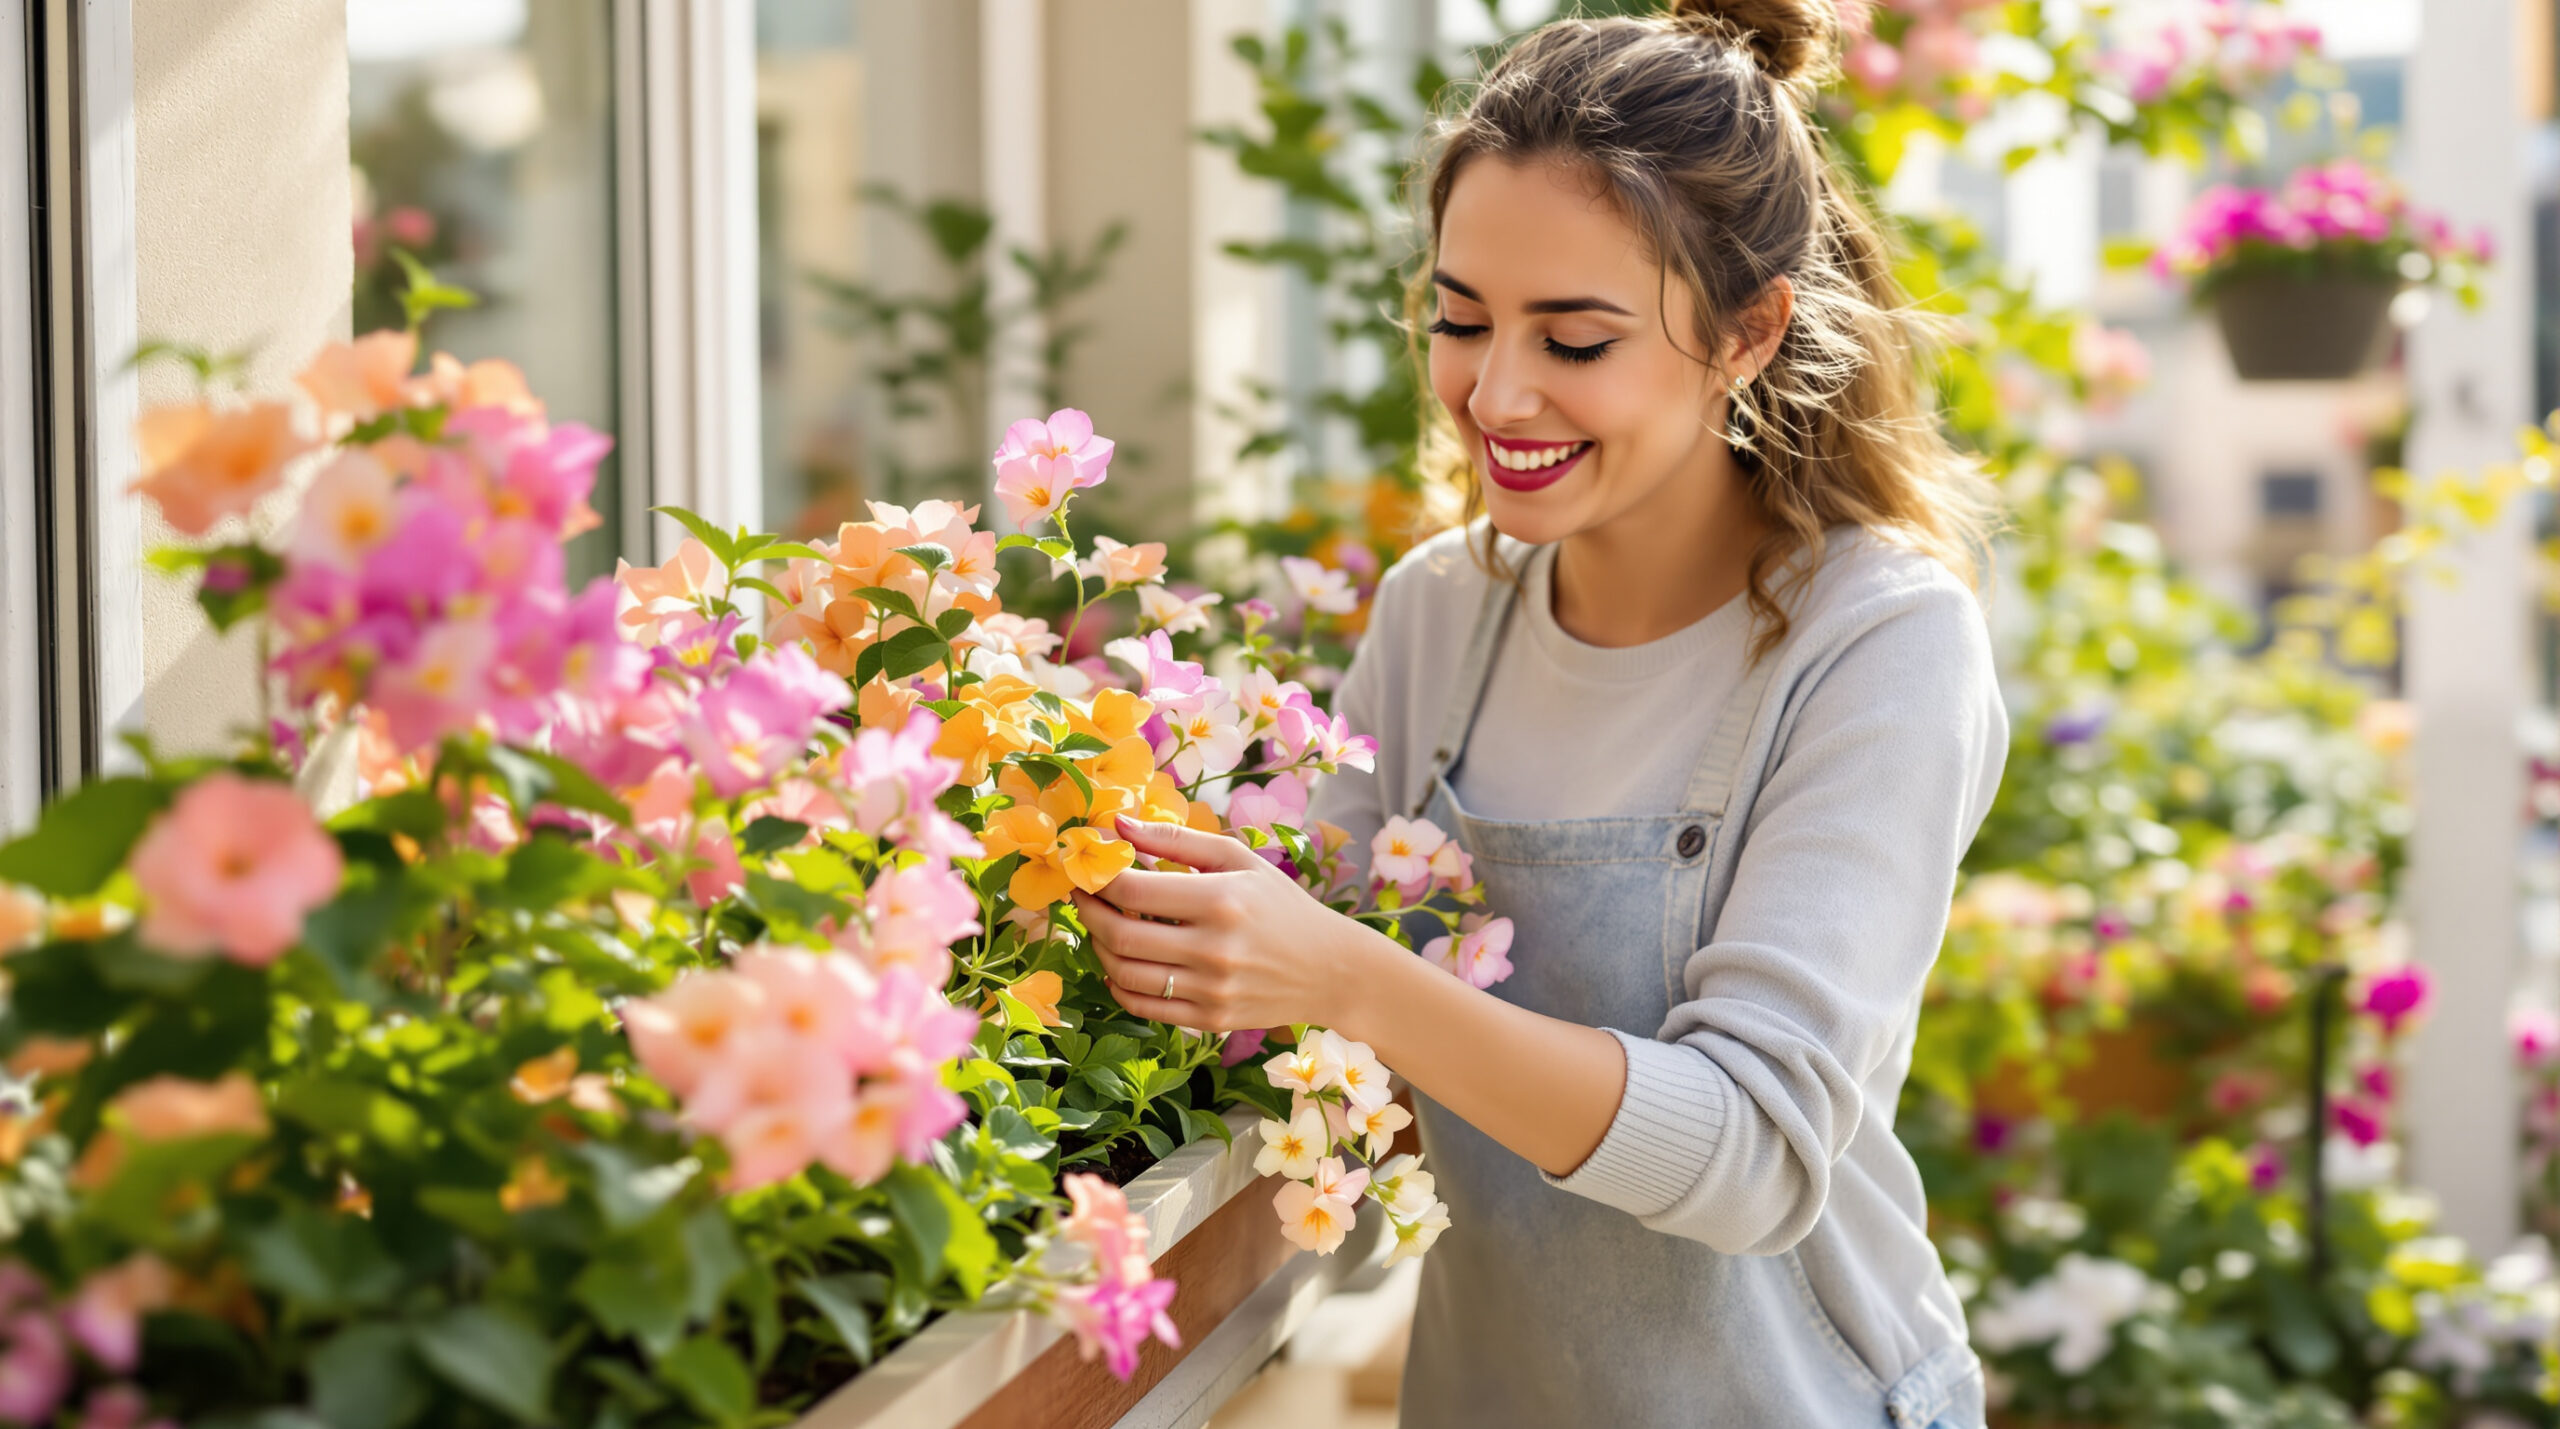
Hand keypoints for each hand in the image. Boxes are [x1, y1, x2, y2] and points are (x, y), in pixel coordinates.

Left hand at [1068, 816, 1371, 1032]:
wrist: (1330, 969)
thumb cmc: (1280, 904)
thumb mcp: (1238, 859)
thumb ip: (1175, 838)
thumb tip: (1117, 825)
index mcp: (1220, 899)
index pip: (1132, 889)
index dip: (1097, 878)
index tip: (1087, 868)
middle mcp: (1213, 948)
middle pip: (1119, 934)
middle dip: (1088, 912)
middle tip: (1083, 896)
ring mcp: (1211, 989)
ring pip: (1124, 973)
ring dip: (1098, 948)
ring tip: (1101, 926)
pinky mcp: (1210, 1019)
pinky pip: (1143, 1007)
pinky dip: (1118, 985)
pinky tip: (1119, 963)